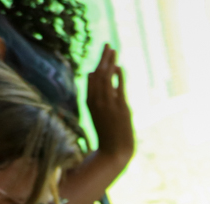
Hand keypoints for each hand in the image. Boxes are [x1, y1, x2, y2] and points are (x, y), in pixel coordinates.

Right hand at [85, 45, 133, 161]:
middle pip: (98, 74)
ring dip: (110, 62)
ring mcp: (107, 104)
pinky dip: (118, 76)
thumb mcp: (99, 116)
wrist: (114, 153)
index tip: (103, 56)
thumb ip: (98, 100)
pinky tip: (119, 66)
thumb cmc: (108, 137)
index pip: (92, 80)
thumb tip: (94, 81)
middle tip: (108, 45)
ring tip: (113, 49)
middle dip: (103, 58)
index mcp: (90, 103)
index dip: (97, 67)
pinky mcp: (119, 108)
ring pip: (106, 78)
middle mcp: (96, 101)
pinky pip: (118, 87)